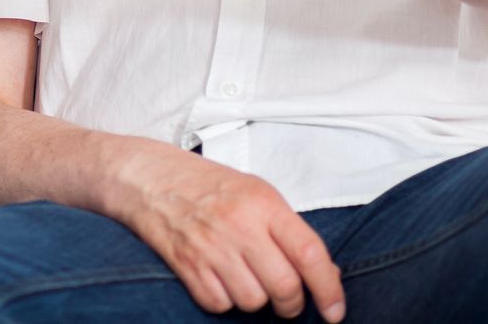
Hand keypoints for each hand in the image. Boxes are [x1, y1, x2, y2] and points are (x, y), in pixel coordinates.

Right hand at [116, 148, 344, 320]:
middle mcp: (238, 225)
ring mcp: (210, 247)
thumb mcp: (258, 193)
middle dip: (292, 304)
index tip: (335, 310)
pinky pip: (219, 305)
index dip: (328, 288)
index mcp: (263, 203)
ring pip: (253, 301)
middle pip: (283, 286)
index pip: (308, 253)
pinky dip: (225, 301)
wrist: (152, 178)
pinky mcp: (186, 265)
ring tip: (247, 279)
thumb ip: (290, 232)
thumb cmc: (211, 186)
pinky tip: (221, 279)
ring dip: (256, 300)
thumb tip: (327, 275)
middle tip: (289, 300)